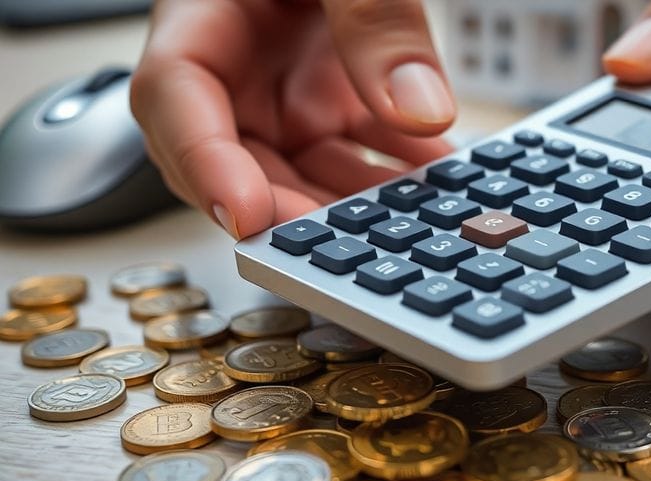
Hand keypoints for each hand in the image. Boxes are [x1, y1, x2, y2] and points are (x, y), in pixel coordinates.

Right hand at [131, 0, 453, 238]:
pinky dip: (395, 168)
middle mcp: (234, 66)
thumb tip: (419, 111)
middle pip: (238, 159)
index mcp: (201, 17)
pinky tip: (437, 175)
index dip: (204, 164)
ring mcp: (281, 88)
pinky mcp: (328, 98)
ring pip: (303, 171)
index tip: (245, 216)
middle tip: (349, 247)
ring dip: (355, 202)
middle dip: (292, 209)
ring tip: (410, 220)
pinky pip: (355, 149)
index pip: (173, 98)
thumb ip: (376, 20)